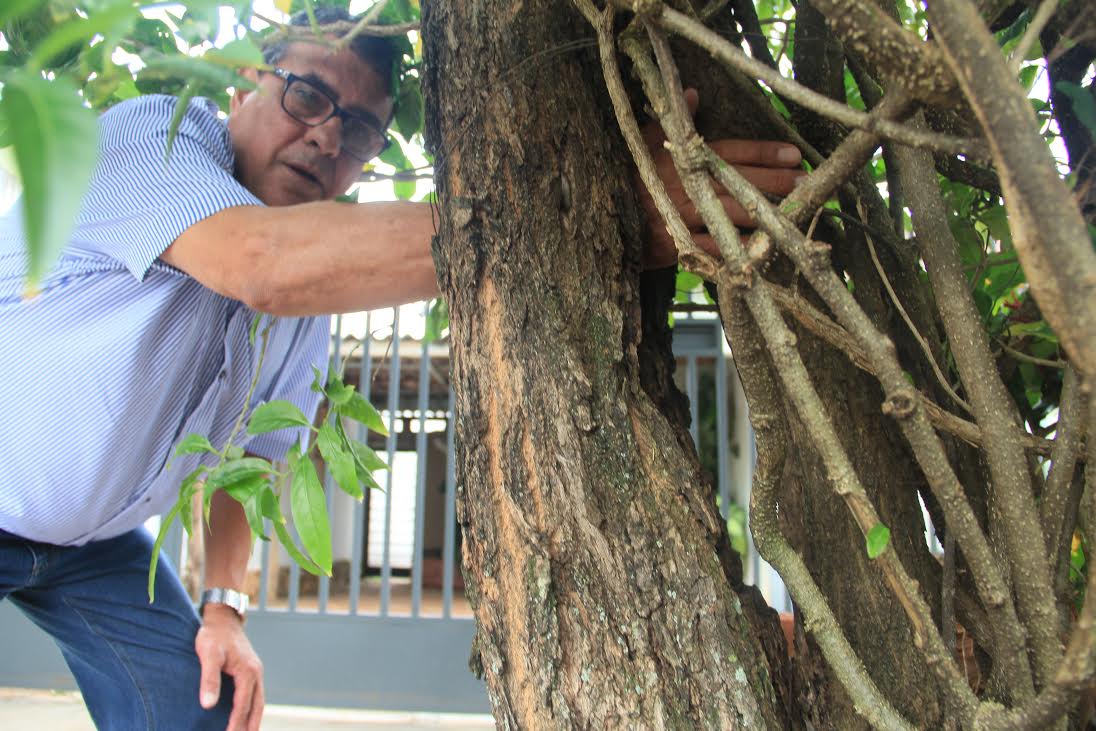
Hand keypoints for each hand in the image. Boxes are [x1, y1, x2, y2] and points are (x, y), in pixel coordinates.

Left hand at [195, 605, 263, 730]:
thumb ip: (209, 680)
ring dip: (254, 719)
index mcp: (248, 672)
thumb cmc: (213, 635)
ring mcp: (255, 671)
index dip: (236, 724)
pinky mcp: (251, 669)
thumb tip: (208, 705)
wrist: (222, 617)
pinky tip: (246, 714)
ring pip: (259, 701)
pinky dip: (252, 708)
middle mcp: (256, 673)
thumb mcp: (208, 655)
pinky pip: (255, 694)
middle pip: (257, 706)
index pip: (243, 705)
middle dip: (251, 726)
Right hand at [638, 89, 804, 268]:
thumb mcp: (643, 142)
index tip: (793, 154)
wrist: (596, 216)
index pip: (728, 152)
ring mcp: (678, 217)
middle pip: (735, 184)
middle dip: (773, 183)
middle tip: (805, 182)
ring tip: (793, 214)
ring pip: (727, 215)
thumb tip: (692, 94)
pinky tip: (759, 247)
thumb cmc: (625, 175)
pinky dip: (734, 248)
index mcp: (679, 159)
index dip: (762, 153)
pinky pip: (710, 249)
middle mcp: (682, 187)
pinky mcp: (673, 245)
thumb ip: (673, 120)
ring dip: (762, 216)